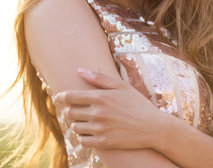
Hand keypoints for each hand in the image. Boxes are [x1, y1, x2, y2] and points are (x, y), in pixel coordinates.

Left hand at [54, 68, 173, 149]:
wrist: (153, 127)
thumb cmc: (138, 104)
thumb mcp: (121, 86)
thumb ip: (99, 78)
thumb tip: (79, 70)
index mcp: (100, 97)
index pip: (69, 97)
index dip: (61, 97)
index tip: (58, 97)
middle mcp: (97, 113)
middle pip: (70, 112)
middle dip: (72, 110)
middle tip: (79, 109)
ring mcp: (99, 129)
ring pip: (75, 127)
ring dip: (78, 123)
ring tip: (87, 120)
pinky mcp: (103, 142)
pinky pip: (82, 140)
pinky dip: (83, 136)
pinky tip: (91, 132)